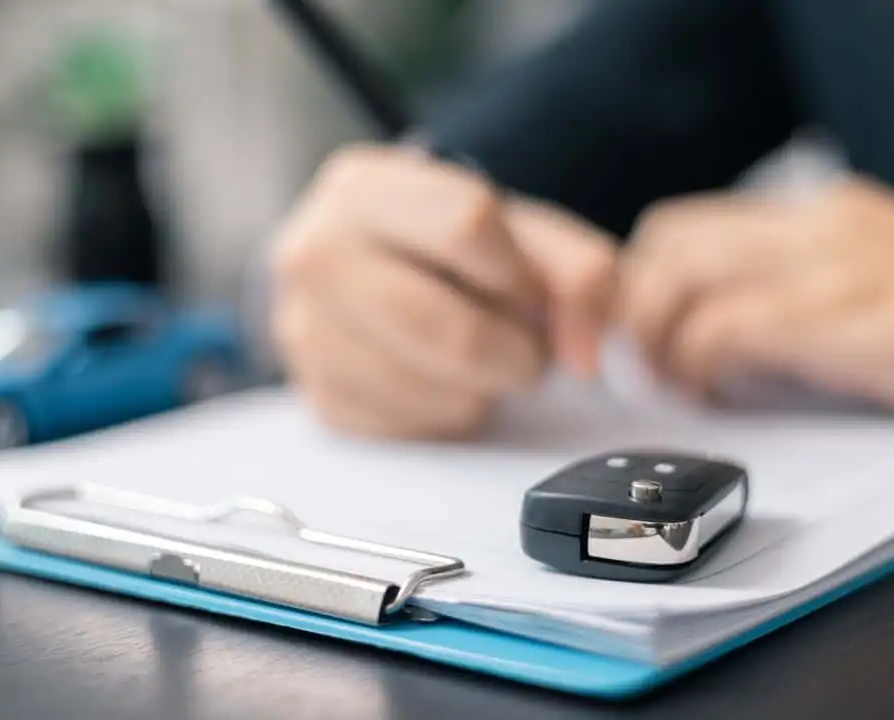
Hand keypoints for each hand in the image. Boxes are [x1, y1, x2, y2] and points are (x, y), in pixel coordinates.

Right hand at [271, 144, 617, 438]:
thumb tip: (588, 354)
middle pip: (450, 329)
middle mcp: (316, 252)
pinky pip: (406, 428)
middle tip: (523, 350)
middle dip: (513, 354)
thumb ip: (580, 273)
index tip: (526, 292)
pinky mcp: (317, 396)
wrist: (374, 276)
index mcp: (366, 188)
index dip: (520, 274)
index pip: (468, 225)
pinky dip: (444, 415)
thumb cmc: (451, 251)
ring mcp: (305, 329)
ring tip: (480, 361)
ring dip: (480, 389)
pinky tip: (443, 383)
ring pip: (429, 388)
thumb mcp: (521, 232)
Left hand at [619, 176, 893, 419]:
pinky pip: (729, 328)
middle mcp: (814, 226)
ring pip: (682, 279)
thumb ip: (804, 288)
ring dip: (661, 341)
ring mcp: (830, 267)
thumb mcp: (875, 278)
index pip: (683, 223)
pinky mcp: (847, 320)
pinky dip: (704, 366)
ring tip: (682, 385)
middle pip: (665, 242)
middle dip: (636, 308)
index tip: (644, 332)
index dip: (642, 280)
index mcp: (819, 214)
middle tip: (648, 364)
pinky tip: (724, 394)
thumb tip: (726, 334)